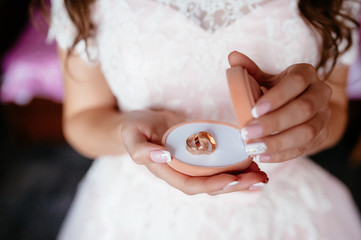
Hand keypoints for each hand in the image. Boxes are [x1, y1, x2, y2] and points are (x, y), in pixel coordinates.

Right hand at [121, 110, 267, 194]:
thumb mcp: (132, 134)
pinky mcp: (199, 155)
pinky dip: (236, 165)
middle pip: (211, 185)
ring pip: (218, 177)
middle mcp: (182, 172)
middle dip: (236, 185)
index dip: (213, 185)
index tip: (235, 179)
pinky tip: (252, 162)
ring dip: (241, 178)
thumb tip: (163, 156)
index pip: (191, 185)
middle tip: (260, 179)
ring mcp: (192, 164)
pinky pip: (219, 164)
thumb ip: (142, 149)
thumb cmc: (135, 127)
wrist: (142, 122)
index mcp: (166, 171)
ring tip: (262, 174)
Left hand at [228, 51, 331, 162]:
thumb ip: (250, 69)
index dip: (277, 97)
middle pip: (304, 109)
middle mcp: (321, 93)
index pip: (297, 82)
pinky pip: (305, 148)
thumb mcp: (267, 78)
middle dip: (274, 123)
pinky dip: (282, 154)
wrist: (302, 104)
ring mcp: (324, 116)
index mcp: (306, 74)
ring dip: (278, 142)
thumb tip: (233, 57)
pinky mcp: (322, 136)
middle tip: (247, 133)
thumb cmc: (279, 90)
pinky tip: (262, 156)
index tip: (253, 110)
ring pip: (307, 132)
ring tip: (253, 147)